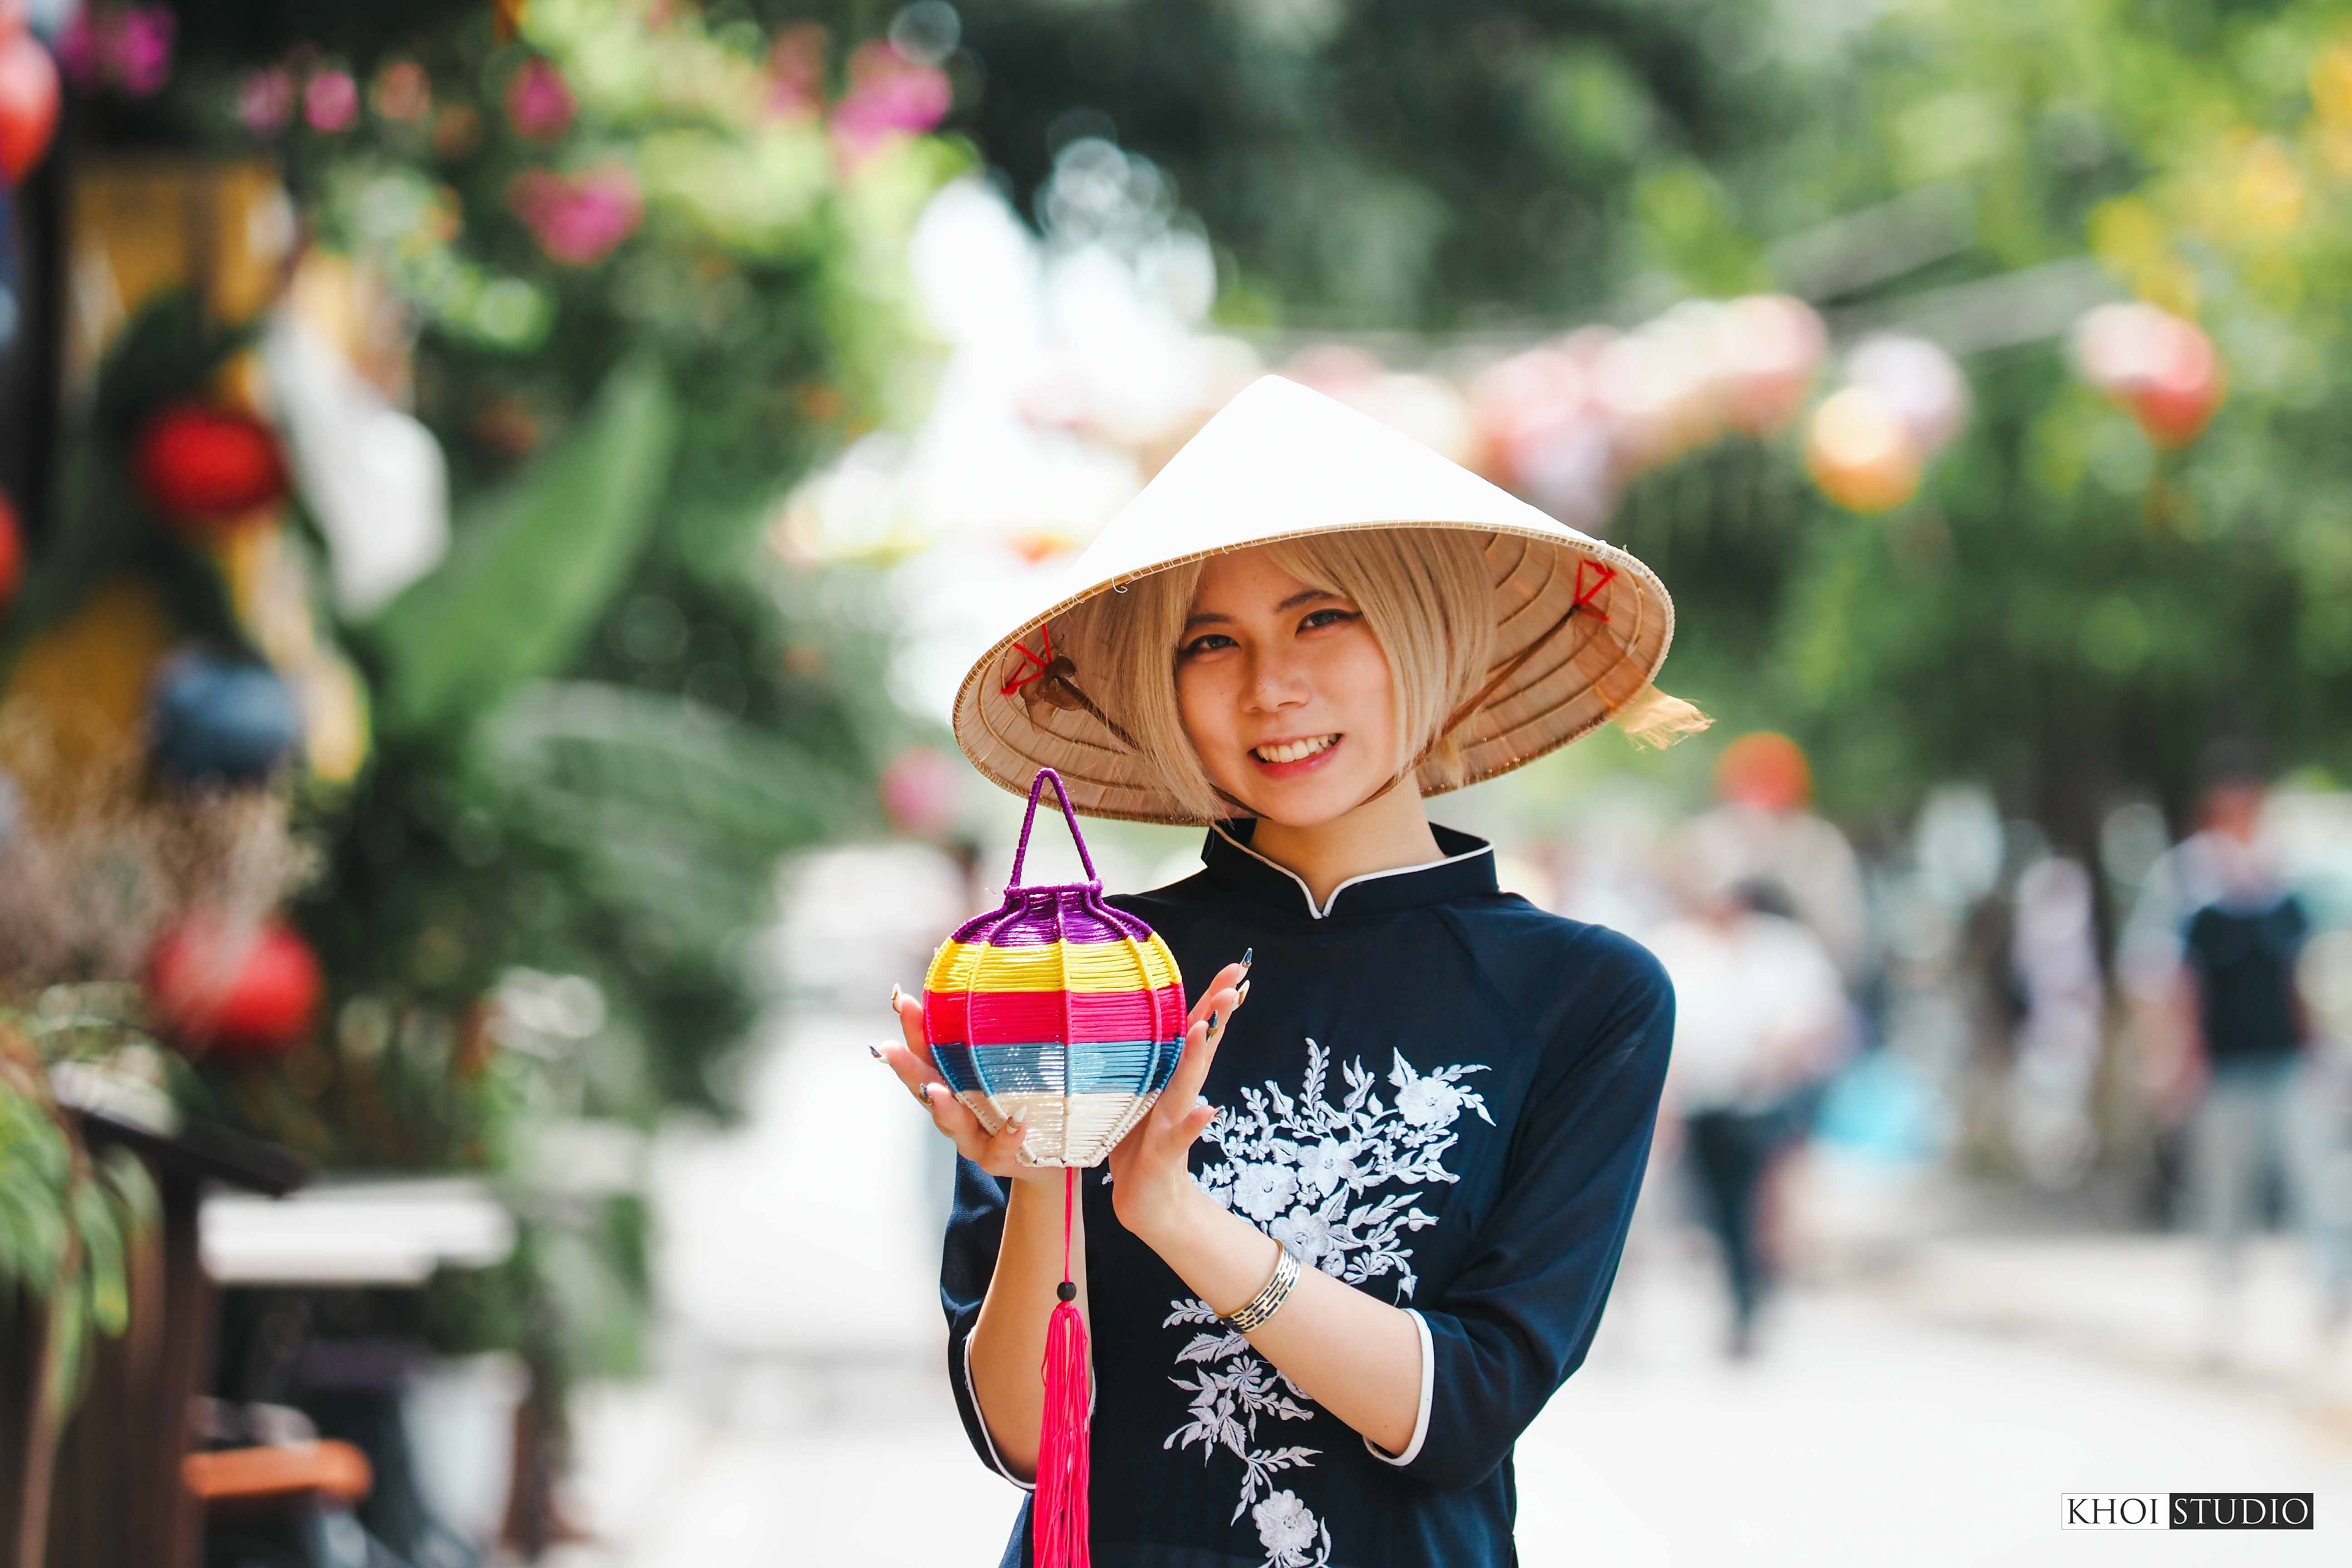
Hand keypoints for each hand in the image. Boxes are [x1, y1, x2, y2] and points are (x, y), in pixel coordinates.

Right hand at [877, 982, 1053, 1183]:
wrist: (1054, 1156)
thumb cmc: (1028, 1101)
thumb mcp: (1012, 1065)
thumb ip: (998, 1032)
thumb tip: (991, 966)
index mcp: (954, 1082)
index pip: (928, 1051)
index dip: (914, 1027)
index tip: (902, 999)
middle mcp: (956, 1110)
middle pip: (925, 1087)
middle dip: (906, 1067)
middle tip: (888, 1048)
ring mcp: (975, 1138)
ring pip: (952, 1124)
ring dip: (942, 1106)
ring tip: (936, 1091)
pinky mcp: (1001, 1158)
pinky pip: (1001, 1148)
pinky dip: (1007, 1135)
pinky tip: (1017, 1120)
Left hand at [1108, 959, 1250, 1242]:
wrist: (1146, 1202)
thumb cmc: (1139, 1143)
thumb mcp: (1138, 1095)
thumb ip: (1149, 1061)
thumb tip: (1141, 1019)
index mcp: (1171, 1078)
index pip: (1195, 1031)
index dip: (1213, 999)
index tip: (1238, 968)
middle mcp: (1179, 1096)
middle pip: (1200, 1048)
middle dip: (1216, 1014)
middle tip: (1236, 981)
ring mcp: (1175, 1124)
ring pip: (1187, 1084)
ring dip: (1198, 1055)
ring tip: (1207, 1027)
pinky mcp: (1164, 1154)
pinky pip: (1179, 1137)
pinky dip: (1194, 1124)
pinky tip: (1210, 1109)